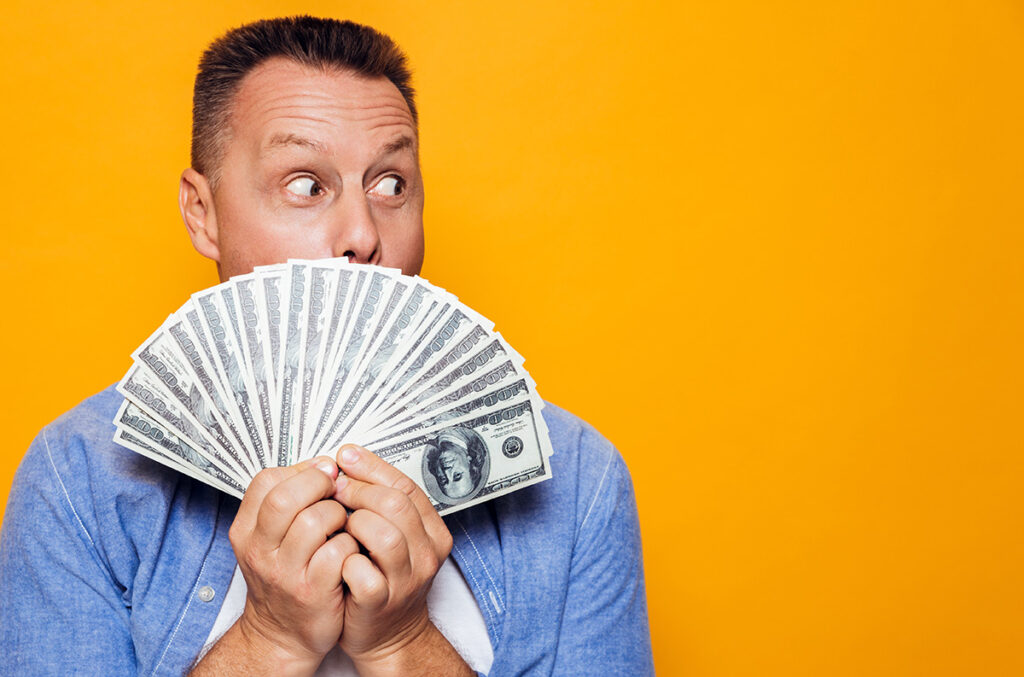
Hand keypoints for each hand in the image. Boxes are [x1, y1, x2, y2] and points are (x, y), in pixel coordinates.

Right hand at [228, 457, 359, 670]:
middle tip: (336, 492)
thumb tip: (324, 464)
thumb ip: (289, 500)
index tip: (321, 474)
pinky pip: (339, 551)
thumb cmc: (284, 576)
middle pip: (285, 498)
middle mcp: (260, 551)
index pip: (265, 481)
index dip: (300, 470)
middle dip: (320, 485)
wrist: (282, 633)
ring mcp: (285, 573)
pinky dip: (352, 543)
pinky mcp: (313, 591)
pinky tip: (351, 547)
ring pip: (316, 520)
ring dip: (339, 514)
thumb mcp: (269, 537)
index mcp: (247, 531)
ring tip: (344, 523)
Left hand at [332, 444, 463, 673]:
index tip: (346, 457)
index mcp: (432, 532)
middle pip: (396, 506)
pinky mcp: (381, 604)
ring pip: (384, 536)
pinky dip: (344, 559)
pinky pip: (362, 573)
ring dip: (353, 523)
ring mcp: (406, 581)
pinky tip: (336, 554)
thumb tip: (348, 461)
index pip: (406, 486)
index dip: (372, 468)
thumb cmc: (384, 577)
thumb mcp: (394, 536)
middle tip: (334, 490)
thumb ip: (380, 503)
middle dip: (359, 491)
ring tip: (337, 524)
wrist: (388, 634)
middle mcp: (426, 555)